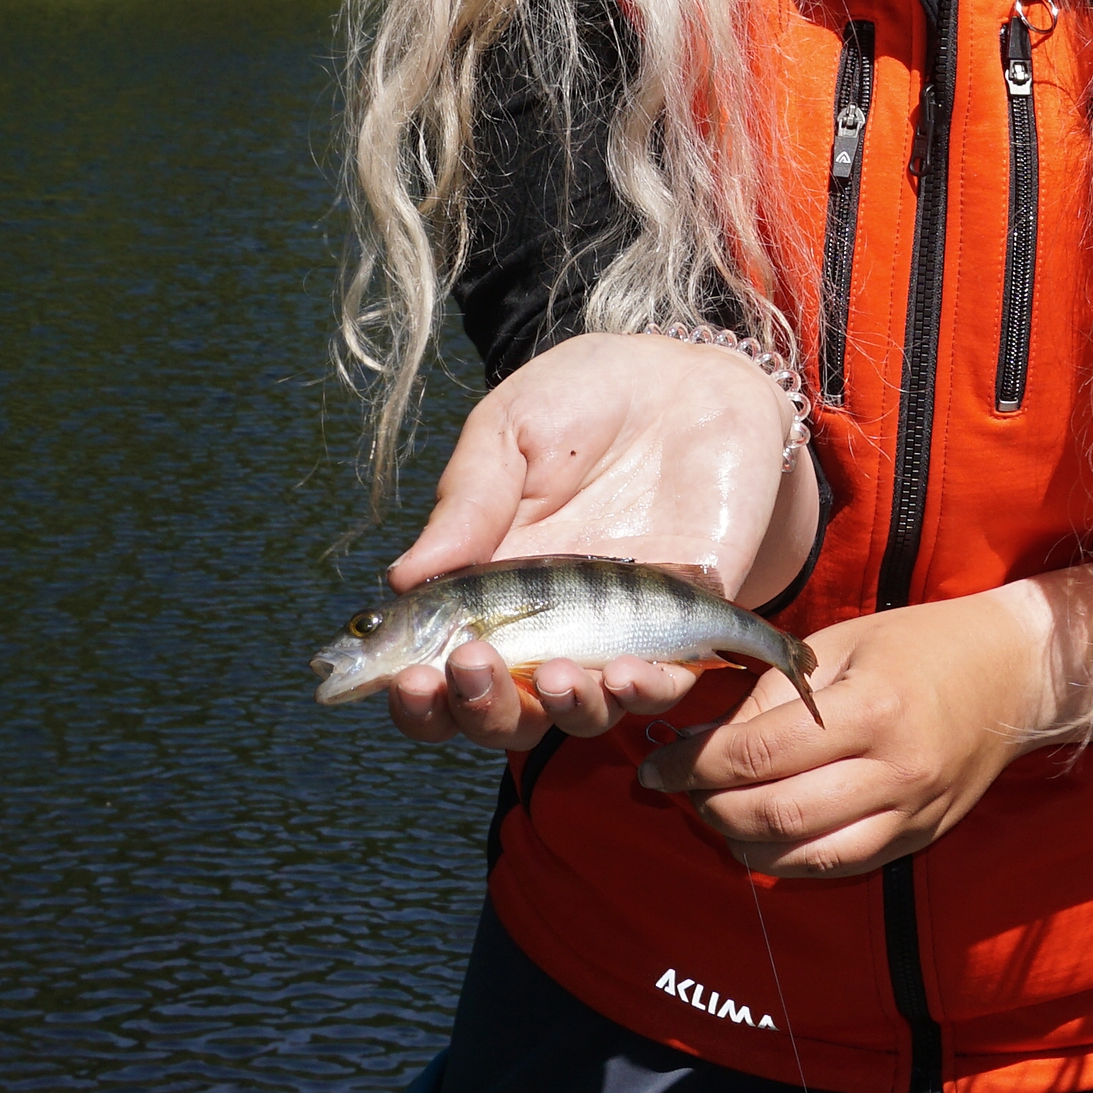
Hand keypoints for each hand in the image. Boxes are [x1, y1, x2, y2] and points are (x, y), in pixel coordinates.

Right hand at [380, 333, 820, 757]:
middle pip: (497, 712)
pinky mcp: (681, 624)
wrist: (691, 378)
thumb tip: (401, 581)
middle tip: (470, 667)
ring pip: (577, 713)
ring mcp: (612, 632)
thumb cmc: (586, 398)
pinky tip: (627, 670)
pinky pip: (661, 685)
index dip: (417, 696)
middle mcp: (544, 625)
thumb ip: (466, 503)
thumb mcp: (511, 430)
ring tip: (557, 674)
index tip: (408, 681)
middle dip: (477, 710)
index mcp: (485, 586)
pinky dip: (643, 692)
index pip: (438, 671)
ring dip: (560, 709)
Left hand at [635, 586, 1061, 877]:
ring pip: (802, 858)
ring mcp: (909, 814)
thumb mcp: (841, 644)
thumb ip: (774, 694)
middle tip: (678, 789)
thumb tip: (706, 739)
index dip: (694, 765)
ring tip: (714, 814)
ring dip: (742, 844)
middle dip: (709, 808)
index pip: (758, 754)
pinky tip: (760, 837)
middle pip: (775, 815)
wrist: (1013, 675)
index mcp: (870, 708)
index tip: (656, 763)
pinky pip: (838, 867)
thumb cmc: (920, 644)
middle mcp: (893, 771)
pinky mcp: (917, 839)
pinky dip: (787, 862)